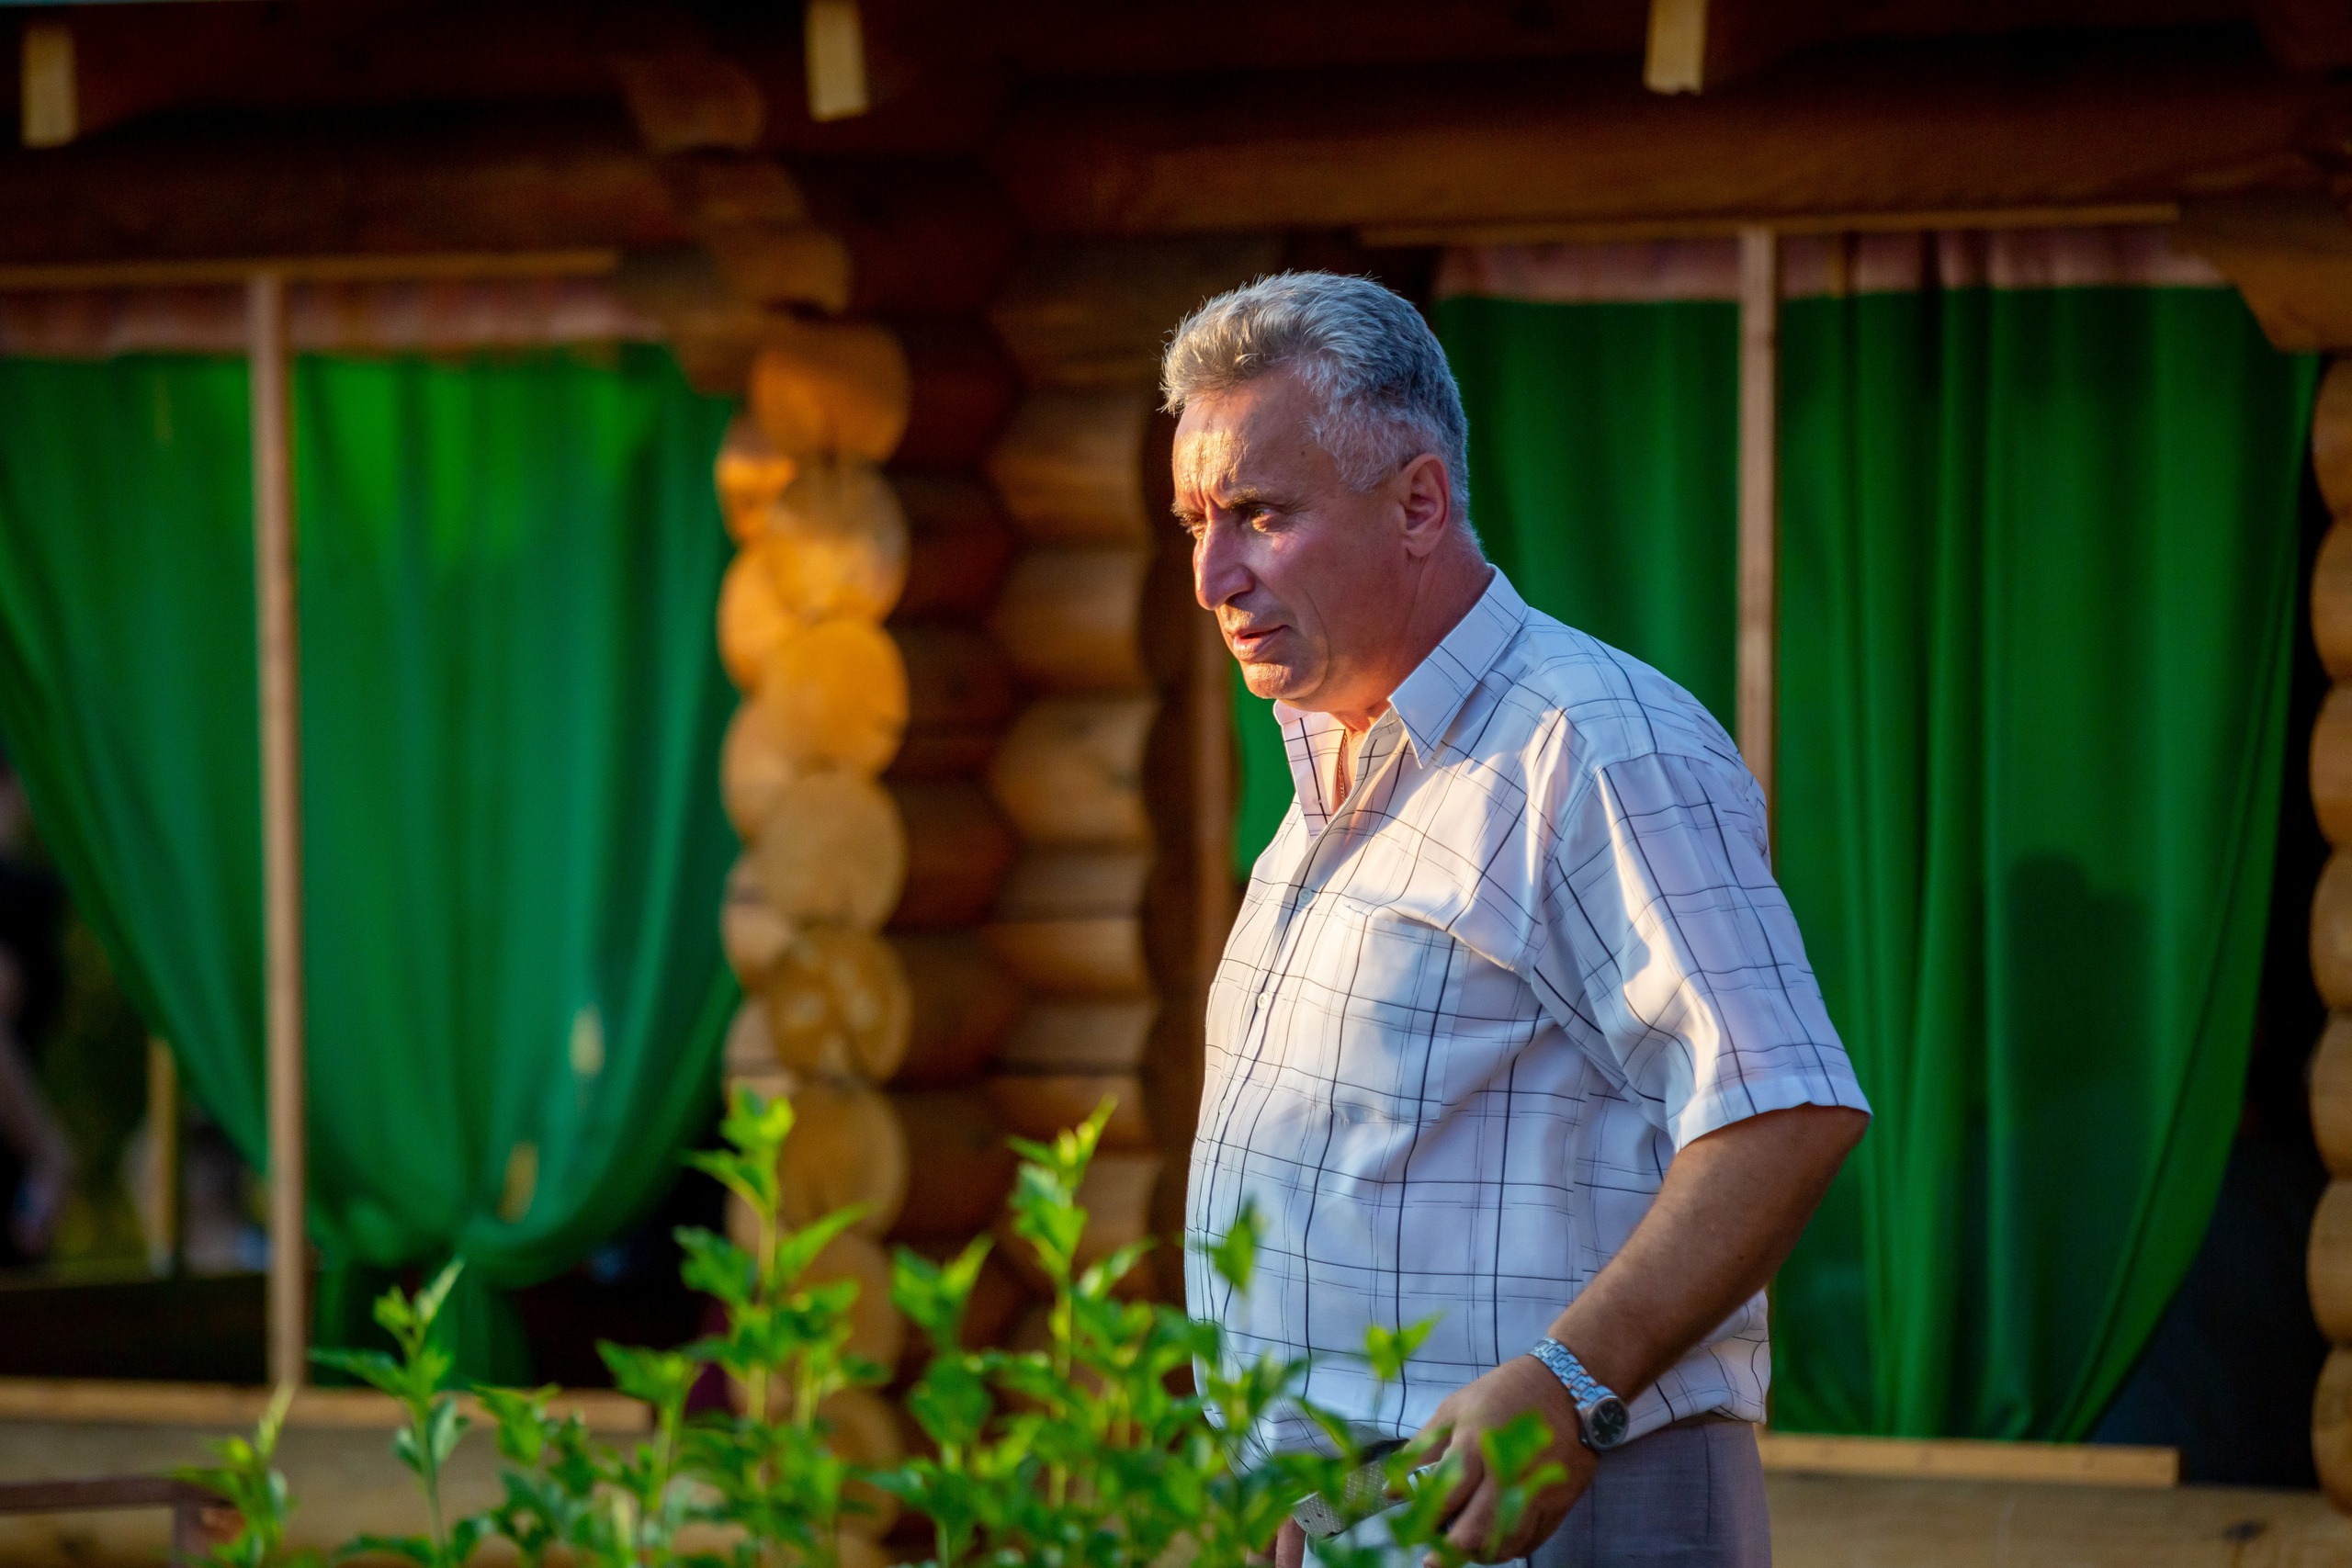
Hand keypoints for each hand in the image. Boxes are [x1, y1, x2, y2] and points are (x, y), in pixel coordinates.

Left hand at [1411, 1357, 1594, 1564]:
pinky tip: (1494, 1543)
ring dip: (1479, 1555)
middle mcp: (1507, 1470)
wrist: (1569, 1386)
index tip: (1414, 1534)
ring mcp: (1537, 1489)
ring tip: (1464, 1551)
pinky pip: (1532, 1542)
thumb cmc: (1502, 1395)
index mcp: (1475, 1443)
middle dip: (1450, 1551)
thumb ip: (1420, 1451)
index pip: (1446, 1496)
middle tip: (1435, 1558)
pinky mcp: (1560, 1501)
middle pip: (1475, 1530)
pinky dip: (1510, 1549)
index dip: (1426, 1522)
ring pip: (1504, 1544)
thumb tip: (1390, 1492)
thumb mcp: (1454, 1410)